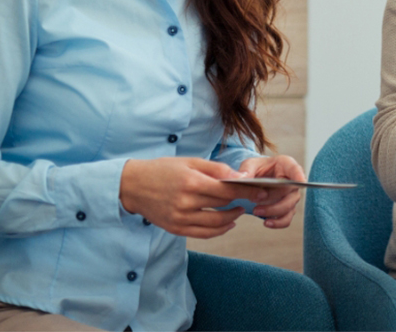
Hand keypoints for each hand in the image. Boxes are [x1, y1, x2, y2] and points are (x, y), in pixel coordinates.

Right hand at [119, 157, 268, 238]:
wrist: (133, 186)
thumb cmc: (163, 170)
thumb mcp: (190, 162)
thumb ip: (215, 169)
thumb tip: (239, 176)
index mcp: (191, 183)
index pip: (227, 190)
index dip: (247, 191)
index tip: (262, 191)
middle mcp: (185, 203)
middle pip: (223, 206)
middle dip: (242, 202)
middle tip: (255, 198)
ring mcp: (180, 219)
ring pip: (216, 224)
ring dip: (232, 218)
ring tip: (240, 210)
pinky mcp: (175, 229)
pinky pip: (203, 234)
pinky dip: (219, 230)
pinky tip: (228, 223)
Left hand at [236, 155, 306, 228]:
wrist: (256, 179)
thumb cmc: (256, 168)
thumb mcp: (249, 165)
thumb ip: (246, 170)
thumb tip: (241, 178)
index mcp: (285, 165)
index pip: (295, 169)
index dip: (299, 175)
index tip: (301, 182)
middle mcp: (292, 181)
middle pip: (291, 193)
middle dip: (274, 200)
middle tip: (257, 205)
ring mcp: (291, 196)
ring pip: (289, 207)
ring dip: (273, 212)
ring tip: (256, 212)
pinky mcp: (287, 208)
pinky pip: (286, 218)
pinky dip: (278, 222)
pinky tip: (266, 223)